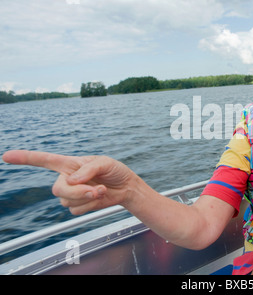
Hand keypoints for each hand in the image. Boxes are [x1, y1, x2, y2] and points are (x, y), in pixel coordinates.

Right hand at [2, 150, 136, 214]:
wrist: (126, 187)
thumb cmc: (115, 171)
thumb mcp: (106, 162)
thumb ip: (89, 169)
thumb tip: (71, 180)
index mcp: (70, 164)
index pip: (44, 160)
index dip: (25, 158)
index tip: (7, 156)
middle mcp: (67, 178)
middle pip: (57, 189)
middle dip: (77, 192)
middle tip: (95, 189)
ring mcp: (71, 193)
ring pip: (66, 201)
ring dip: (86, 198)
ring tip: (100, 190)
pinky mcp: (78, 205)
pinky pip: (76, 210)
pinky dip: (89, 205)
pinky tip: (98, 198)